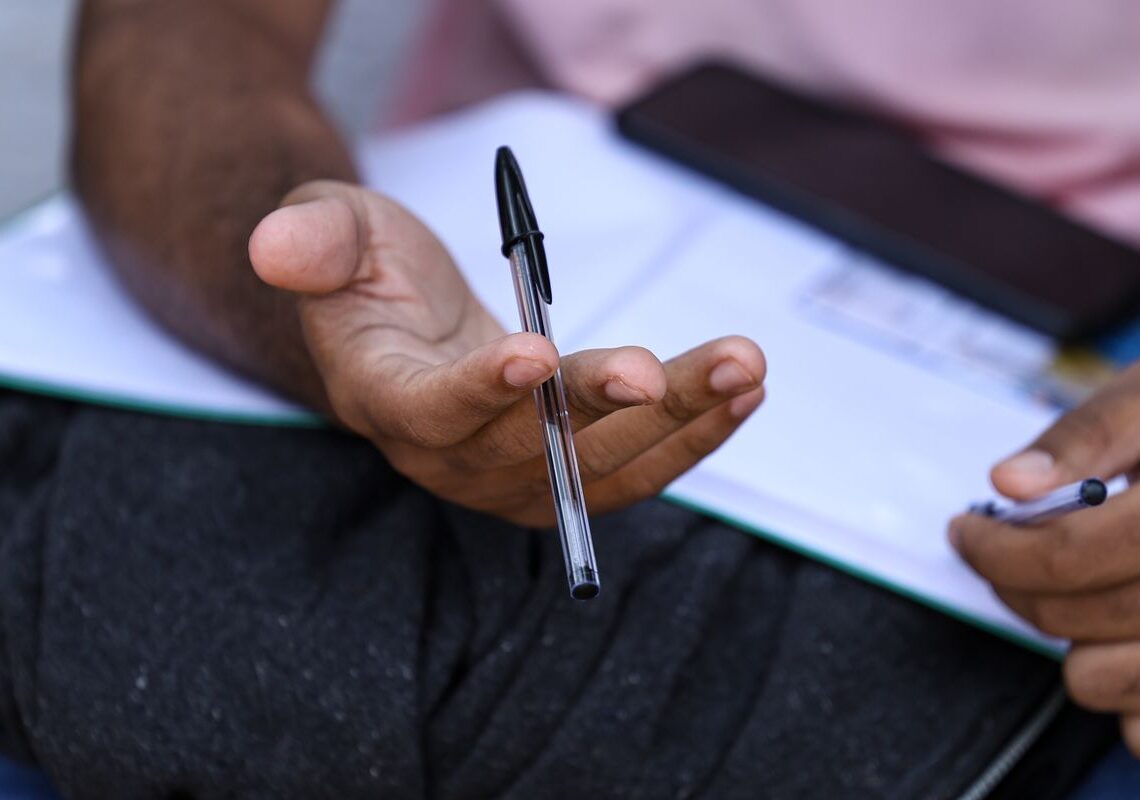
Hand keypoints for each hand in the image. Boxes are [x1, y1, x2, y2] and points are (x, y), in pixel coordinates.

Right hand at [248, 180, 765, 524]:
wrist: (406, 327)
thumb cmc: (369, 272)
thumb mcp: (333, 232)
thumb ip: (314, 240)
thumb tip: (274, 247)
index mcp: (385, 399)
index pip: (431, 411)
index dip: (479, 392)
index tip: (533, 353)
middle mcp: (450, 456)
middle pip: (529, 451)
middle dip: (598, 410)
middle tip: (657, 370)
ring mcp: (512, 476)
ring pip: (600, 470)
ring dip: (675, 424)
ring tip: (740, 368)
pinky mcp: (565, 474)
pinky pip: (634, 470)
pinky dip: (691, 434)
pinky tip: (741, 393)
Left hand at [950, 363, 1139, 752]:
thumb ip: (1091, 436)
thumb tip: (1012, 481)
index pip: (1068, 555)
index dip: (997, 549)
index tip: (968, 532)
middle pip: (1075, 618)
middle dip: (1017, 585)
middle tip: (1006, 551)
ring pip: (1101, 681)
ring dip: (1073, 638)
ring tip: (1090, 589)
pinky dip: (1127, 693)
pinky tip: (1132, 635)